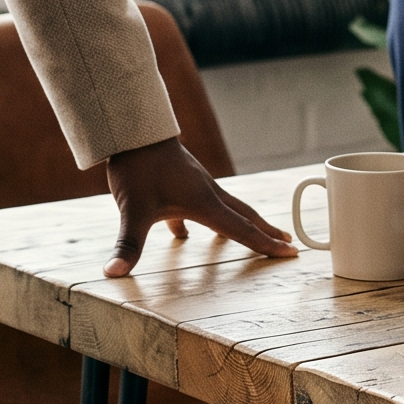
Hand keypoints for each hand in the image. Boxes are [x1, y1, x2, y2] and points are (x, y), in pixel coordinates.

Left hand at [104, 137, 294, 276]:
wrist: (132, 130)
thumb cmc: (138, 167)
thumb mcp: (133, 210)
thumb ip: (128, 244)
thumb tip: (113, 273)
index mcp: (204, 203)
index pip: (241, 229)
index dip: (265, 244)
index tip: (290, 252)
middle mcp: (207, 193)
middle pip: (244, 216)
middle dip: (266, 232)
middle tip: (289, 243)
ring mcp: (195, 184)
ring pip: (226, 208)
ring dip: (243, 223)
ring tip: (254, 233)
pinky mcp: (180, 180)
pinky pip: (197, 203)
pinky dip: (199, 219)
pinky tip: (181, 233)